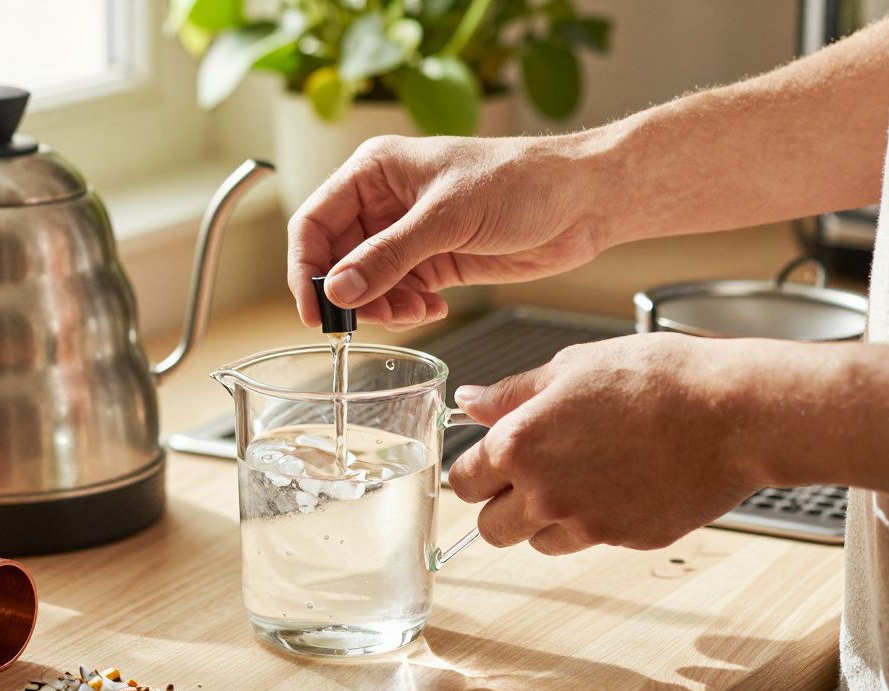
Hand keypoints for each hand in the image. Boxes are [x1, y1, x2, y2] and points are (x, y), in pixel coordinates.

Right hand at [286, 134, 613, 328]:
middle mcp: (384, 203)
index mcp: (374, 172)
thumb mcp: (447, 217)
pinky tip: (433, 309)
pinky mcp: (434, 263)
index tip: (315, 309)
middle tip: (365, 321)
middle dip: (350, 295)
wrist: (581, 200)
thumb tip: (339, 289)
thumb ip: (388, 256)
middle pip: (337, 260)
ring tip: (413, 312)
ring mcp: (409, 235)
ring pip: (367, 284)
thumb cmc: (521, 181)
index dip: (306, 268)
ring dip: (382, 307)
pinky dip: (407, 310)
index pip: (315, 223)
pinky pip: (399, 295)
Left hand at [448, 333, 771, 554]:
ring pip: (538, 541)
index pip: (463, 481)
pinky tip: (622, 483)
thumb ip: (512, 393)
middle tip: (531, 475)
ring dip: (546, 519)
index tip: (490, 462)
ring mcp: (586, 524)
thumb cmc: (655, 377)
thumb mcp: (571, 366)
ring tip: (583, 475)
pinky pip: (591, 542)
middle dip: (502, 505)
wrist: (731, 411)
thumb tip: (470, 402)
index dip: (477, 470)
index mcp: (519, 445)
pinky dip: (595, 521)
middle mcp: (544, 494)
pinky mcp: (627, 541)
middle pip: (491, 528)